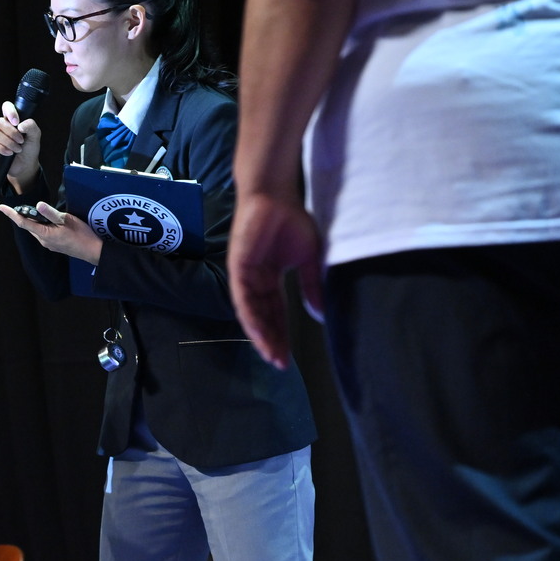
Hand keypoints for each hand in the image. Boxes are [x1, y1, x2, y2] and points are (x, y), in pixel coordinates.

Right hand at [0, 101, 42, 192]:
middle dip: (11, 132)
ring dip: (9, 142)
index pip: (6, 107)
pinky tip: (9, 153)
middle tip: (21, 140)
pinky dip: (1, 149)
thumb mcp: (35, 136)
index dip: (9, 111)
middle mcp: (1, 127)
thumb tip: (20, 125)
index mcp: (12, 121)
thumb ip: (31, 126)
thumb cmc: (29, 149)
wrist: (25, 166)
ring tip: (17, 149)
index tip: (16, 122)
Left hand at [0, 201, 101, 263]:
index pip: (23, 222)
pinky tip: (47, 221)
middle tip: (18, 206)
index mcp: (44, 234)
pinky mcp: (54, 245)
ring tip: (34, 212)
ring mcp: (48, 244)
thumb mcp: (67, 220)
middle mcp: (43, 240)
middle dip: (23, 215)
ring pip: (36, 229)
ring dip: (33, 221)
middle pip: (28, 225)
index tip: (0, 207)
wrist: (92, 251)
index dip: (11, 214)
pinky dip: (41, 225)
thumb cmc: (82, 235)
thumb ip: (50, 213)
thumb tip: (38, 205)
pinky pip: (43, 233)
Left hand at [229, 190, 323, 370]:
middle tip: (280, 364)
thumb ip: (311, 286)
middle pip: (262, 318)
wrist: (276, 195)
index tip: (289, 358)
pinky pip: (242, 296)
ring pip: (250, 312)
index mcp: (270, 280)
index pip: (276, 314)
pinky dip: (250, 314)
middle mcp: (255, 281)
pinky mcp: (238, 266)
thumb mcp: (308, 259)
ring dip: (260, 334)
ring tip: (271, 354)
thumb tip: (321, 314)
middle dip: (271, 342)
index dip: (282, 336)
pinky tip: (258, 331)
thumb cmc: (291, 222)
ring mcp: (245, 274)